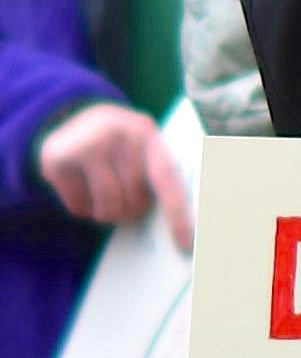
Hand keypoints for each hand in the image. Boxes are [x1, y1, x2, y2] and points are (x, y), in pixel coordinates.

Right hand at [34, 105, 185, 247]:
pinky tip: (81, 185)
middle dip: (133, 209)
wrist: (80, 112)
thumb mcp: (147, 147)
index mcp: (147, 133)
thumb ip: (161, 176)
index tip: (187, 245)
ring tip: (106, 195)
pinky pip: (78, 207)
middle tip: (127, 196)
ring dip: (108, 213)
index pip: (167, 179)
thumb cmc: (126, 144)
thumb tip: (181, 232)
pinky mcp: (56, 158)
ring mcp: (84, 145)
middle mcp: (116, 135)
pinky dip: (83, 207)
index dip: (178, 215)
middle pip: (135, 201)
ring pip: (107, 208)